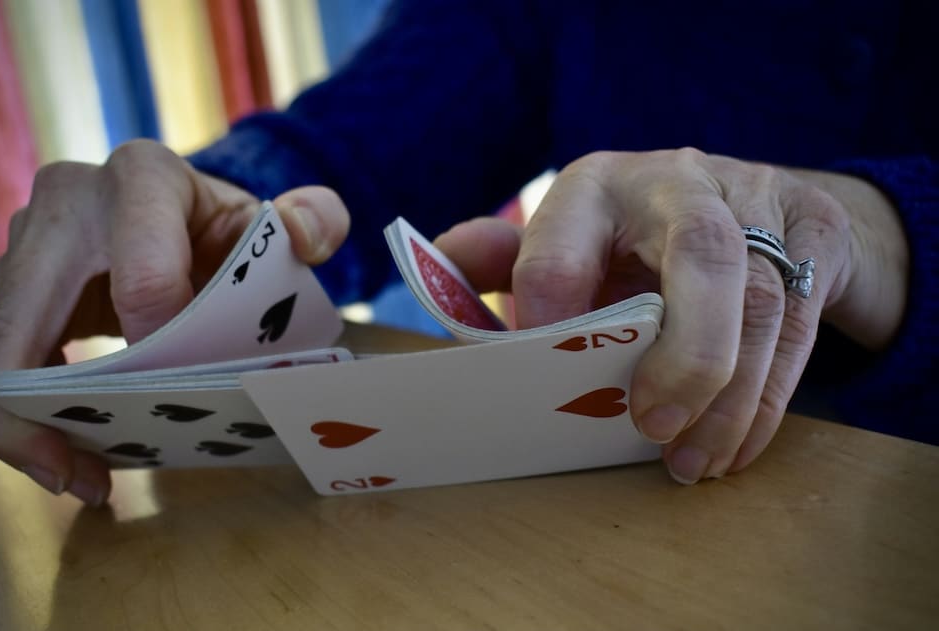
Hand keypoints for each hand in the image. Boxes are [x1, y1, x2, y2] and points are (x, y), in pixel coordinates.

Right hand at [0, 139, 349, 504]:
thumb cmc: (228, 229)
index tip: (183, 389)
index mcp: (143, 177)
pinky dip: (22, 415)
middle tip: (84, 479)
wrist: (185, 219)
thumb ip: (315, 219)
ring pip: (2, 345)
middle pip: (27, 314)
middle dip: (44, 404)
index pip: (143, 279)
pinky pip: (3, 358)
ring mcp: (28, 241)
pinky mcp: (15, 284)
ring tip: (78, 481)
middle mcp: (68, 199)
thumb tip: (305, 239)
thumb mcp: (276, 220)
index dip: (159, 347)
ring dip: (27, 425)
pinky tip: (65, 460)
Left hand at [435, 148, 907, 482]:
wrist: (748, 199)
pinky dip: (769, 398)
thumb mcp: (565, 239)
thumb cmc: (631, 236)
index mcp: (596, 185)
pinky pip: (803, 323)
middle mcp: (680, 180)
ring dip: (731, 398)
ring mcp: (757, 201)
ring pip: (763, 301)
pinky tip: (735, 445)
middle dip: (686, 353)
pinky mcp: (813, 235)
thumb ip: (501, 259)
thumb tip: (440, 264)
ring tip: (693, 462)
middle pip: (703, 254)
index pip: (561, 241)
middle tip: (654, 426)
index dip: (548, 304)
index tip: (541, 368)